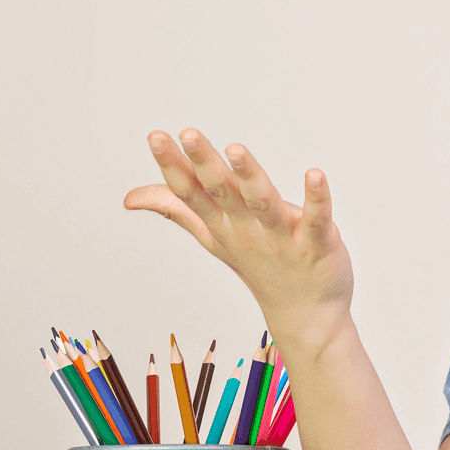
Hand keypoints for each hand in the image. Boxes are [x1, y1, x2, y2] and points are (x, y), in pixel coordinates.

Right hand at [123, 129, 353, 350]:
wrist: (305, 314)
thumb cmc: (260, 266)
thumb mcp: (213, 237)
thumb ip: (178, 209)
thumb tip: (132, 197)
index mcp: (223, 225)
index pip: (192, 193)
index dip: (173, 166)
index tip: (156, 136)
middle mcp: (247, 229)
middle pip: (222, 193)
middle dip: (206, 163)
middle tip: (189, 134)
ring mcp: (282, 238)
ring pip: (262, 203)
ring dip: (250, 176)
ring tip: (236, 150)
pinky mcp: (317, 244)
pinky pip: (317, 219)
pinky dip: (317, 199)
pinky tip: (315, 175)